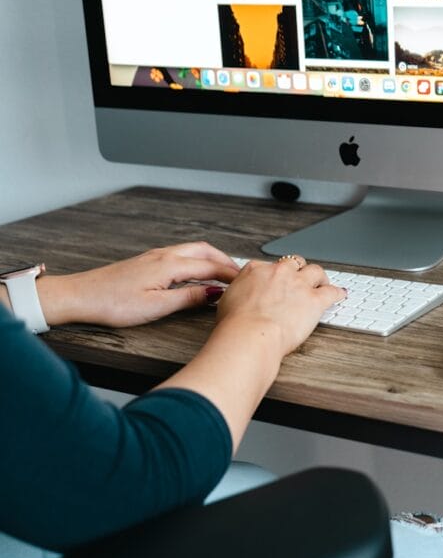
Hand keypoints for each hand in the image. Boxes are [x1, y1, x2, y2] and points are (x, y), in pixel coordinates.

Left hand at [37, 242, 239, 327]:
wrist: (80, 296)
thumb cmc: (112, 303)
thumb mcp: (156, 307)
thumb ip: (189, 298)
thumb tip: (215, 293)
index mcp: (170, 265)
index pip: (210, 267)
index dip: (231, 275)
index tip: (246, 283)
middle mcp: (164, 255)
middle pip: (205, 251)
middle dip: (226, 261)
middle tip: (241, 275)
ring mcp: (155, 256)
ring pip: (193, 250)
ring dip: (212, 259)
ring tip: (225, 273)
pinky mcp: (147, 261)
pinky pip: (181, 255)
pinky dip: (198, 261)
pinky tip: (197, 273)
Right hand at [215, 257, 345, 357]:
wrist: (250, 335)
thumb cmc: (236, 325)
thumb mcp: (227, 303)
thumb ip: (238, 295)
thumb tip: (238, 300)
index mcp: (255, 271)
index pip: (268, 266)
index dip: (275, 275)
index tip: (277, 282)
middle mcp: (278, 273)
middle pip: (293, 263)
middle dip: (298, 271)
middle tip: (300, 279)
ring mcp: (298, 284)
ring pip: (315, 271)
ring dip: (319, 277)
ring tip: (322, 282)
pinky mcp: (314, 300)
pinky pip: (331, 292)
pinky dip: (337, 293)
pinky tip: (339, 295)